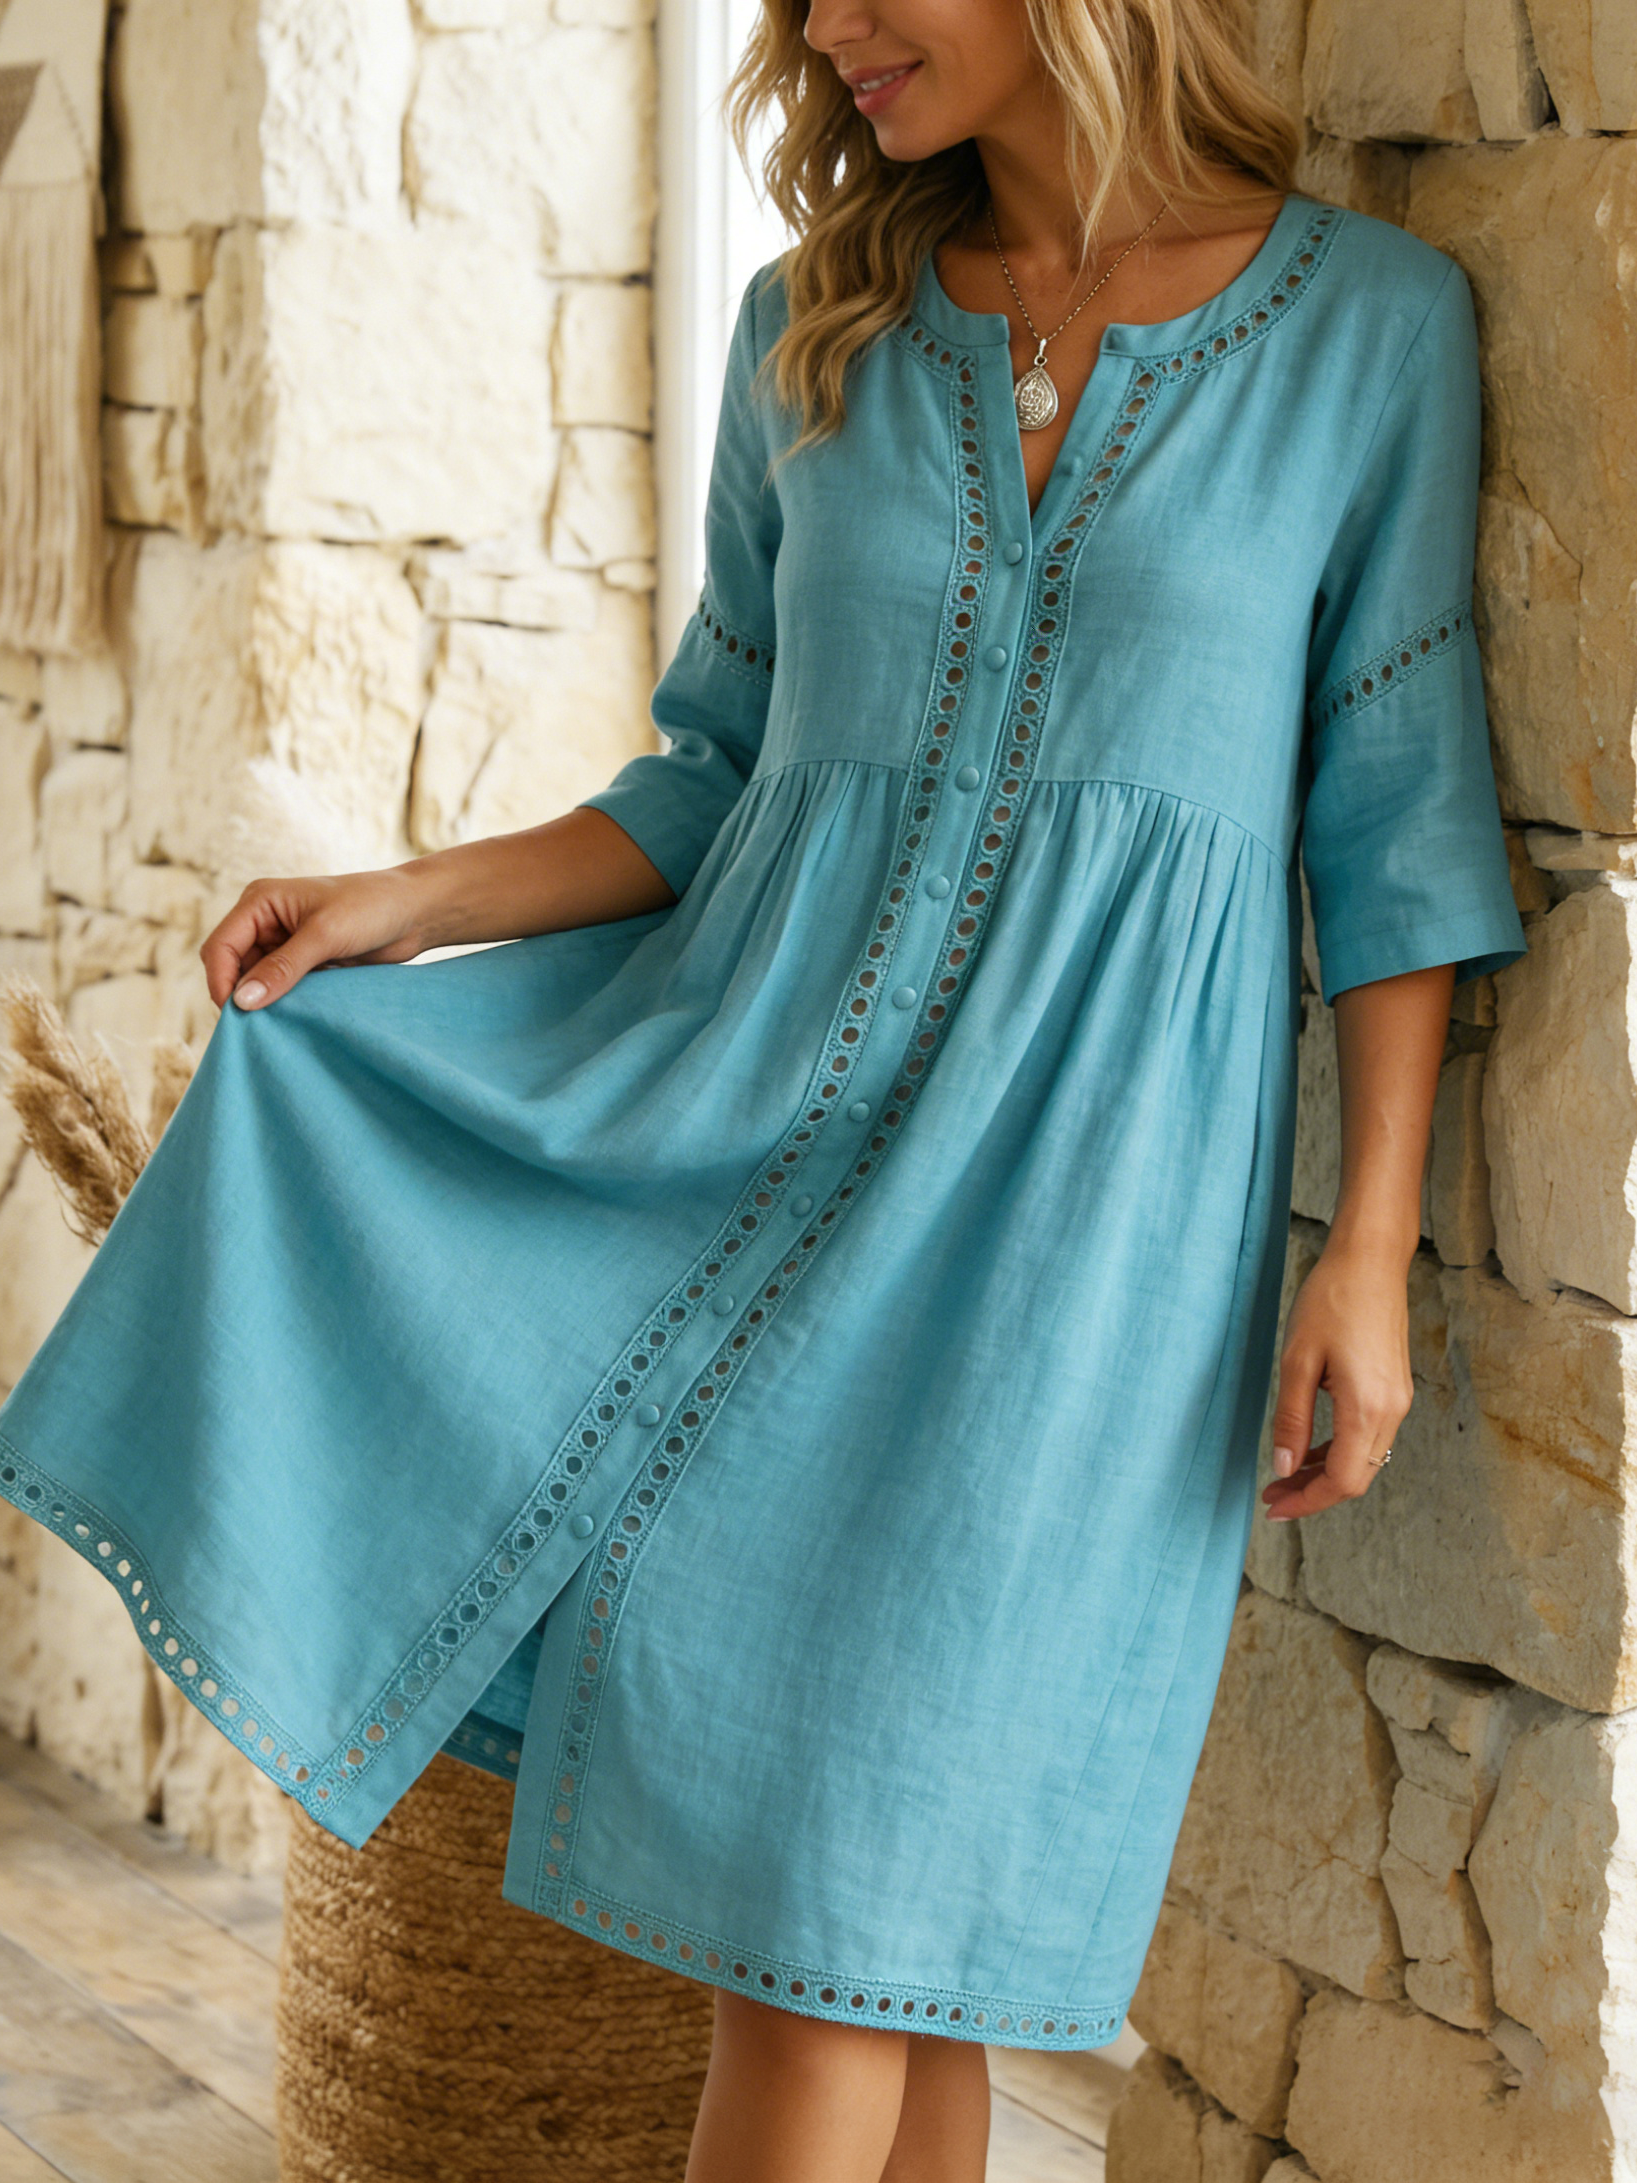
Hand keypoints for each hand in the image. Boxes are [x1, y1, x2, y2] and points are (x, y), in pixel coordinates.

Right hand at [199, 867, 429, 1011]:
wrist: (415, 912)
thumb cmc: (370, 908)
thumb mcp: (324, 936)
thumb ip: (283, 968)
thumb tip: (243, 1001)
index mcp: (259, 902)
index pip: (221, 946)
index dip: (221, 981)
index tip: (237, 1015)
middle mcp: (265, 921)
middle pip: (232, 967)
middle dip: (240, 994)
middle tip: (256, 1026)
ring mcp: (284, 943)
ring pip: (255, 981)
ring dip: (264, 1001)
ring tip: (278, 1023)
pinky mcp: (304, 963)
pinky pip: (280, 988)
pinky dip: (283, 1003)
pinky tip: (294, 1017)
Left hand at [1259, 1237, 1413, 1521]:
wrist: (1370, 1261)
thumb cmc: (1330, 1300)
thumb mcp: (1297, 1360)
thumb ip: (1292, 1419)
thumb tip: (1285, 1468)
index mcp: (1367, 1407)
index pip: (1343, 1481)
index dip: (1308, 1502)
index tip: (1274, 1508)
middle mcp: (1391, 1411)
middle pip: (1356, 1478)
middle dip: (1313, 1493)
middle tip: (1272, 1495)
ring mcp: (1397, 1401)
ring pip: (1364, 1461)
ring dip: (1325, 1474)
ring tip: (1284, 1477)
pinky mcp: (1394, 1390)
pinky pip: (1369, 1438)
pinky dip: (1339, 1451)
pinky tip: (1309, 1449)